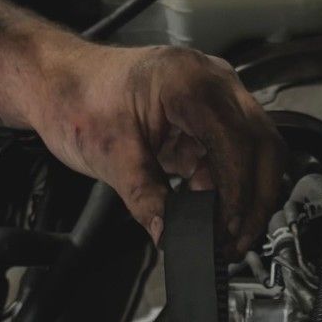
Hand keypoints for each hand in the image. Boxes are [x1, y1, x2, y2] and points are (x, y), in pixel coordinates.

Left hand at [11, 31, 283, 250]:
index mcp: (189, 83)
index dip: (238, 193)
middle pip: (264, 145)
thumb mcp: (112, 159)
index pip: (237, 143)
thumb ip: (147, 201)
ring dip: (247, 194)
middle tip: (237, 241)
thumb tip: (172, 236)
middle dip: (257, 199)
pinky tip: (212, 212)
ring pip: (258, 150)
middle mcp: (212, 81)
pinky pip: (234, 152)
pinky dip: (229, 185)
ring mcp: (214, 95)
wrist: (57, 81)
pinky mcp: (207, 114)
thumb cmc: (76, 99)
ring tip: (224, 233)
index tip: (226, 230)